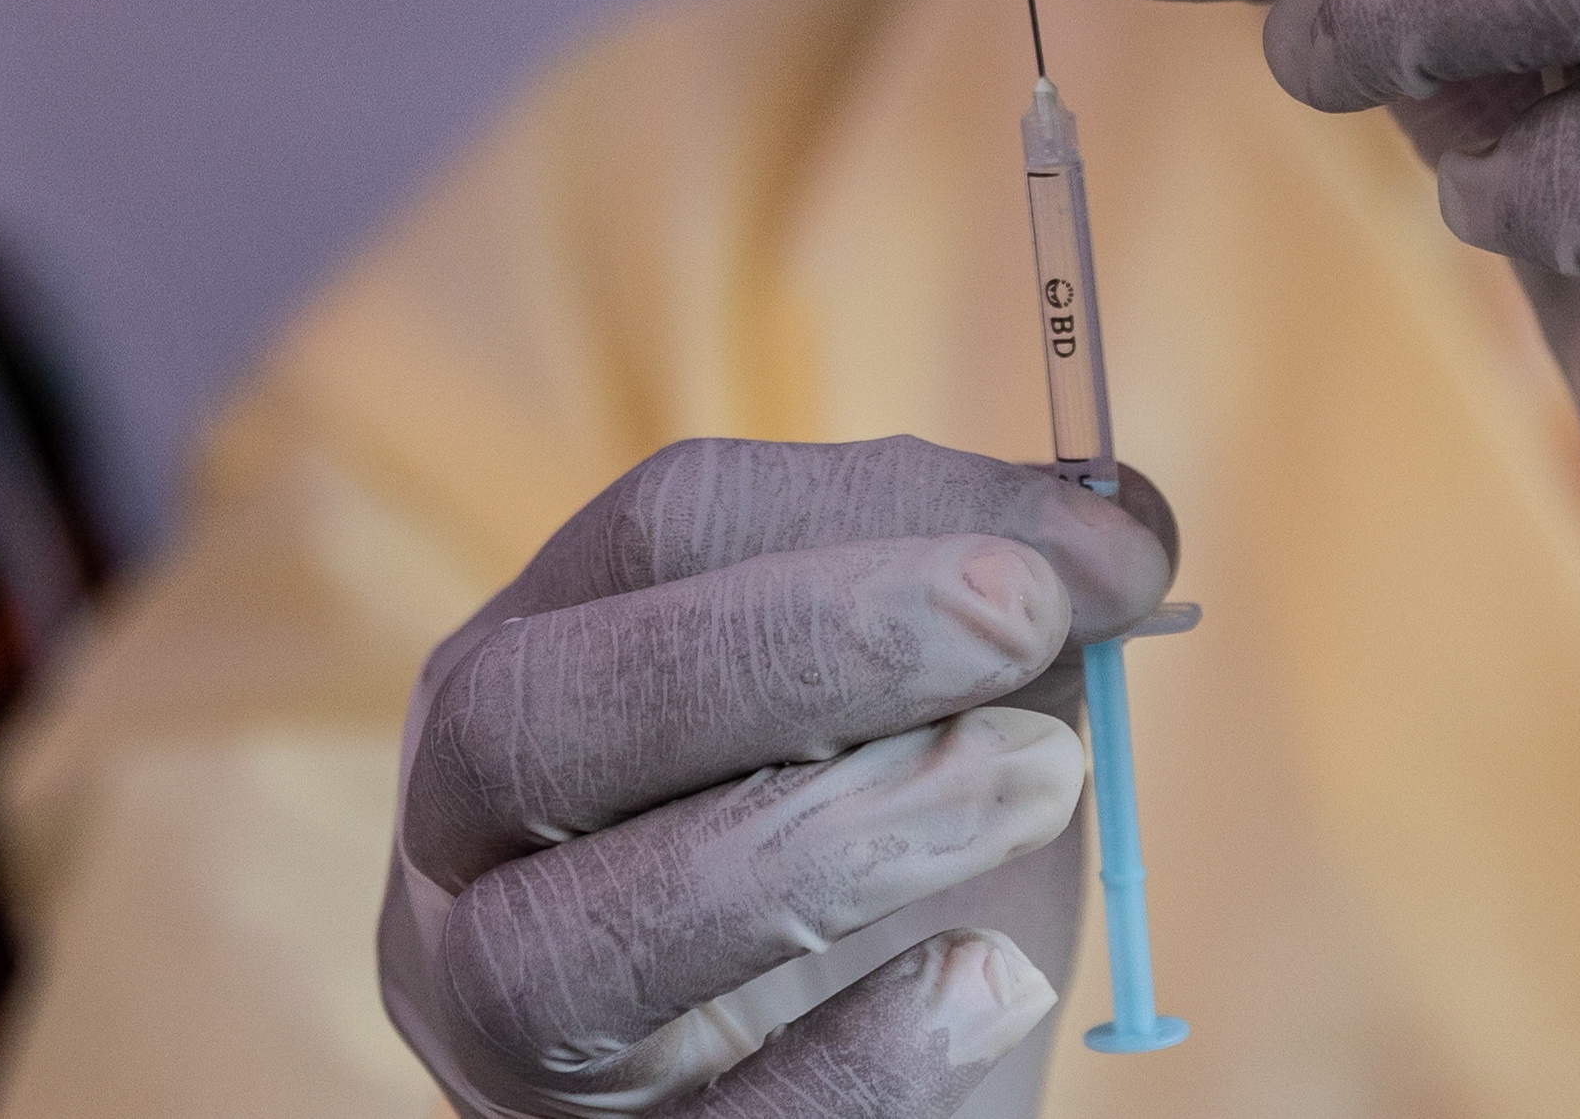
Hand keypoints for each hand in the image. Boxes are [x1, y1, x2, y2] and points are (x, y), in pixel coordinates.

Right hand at [380, 436, 1173, 1117]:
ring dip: (827, 840)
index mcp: (542, 663)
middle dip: (799, 646)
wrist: (869, 1086)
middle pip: (531, 716)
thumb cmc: (885, 869)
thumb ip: (997, 619)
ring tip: (1040, 782)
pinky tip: (990, 984)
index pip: (655, 534)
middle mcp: (467, 846)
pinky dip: (855, 1061)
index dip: (881, 517)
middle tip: (1024, 623)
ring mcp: (502, 1038)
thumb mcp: (934, 714)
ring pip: (558, 950)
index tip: (1097, 555)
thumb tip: (1112, 544)